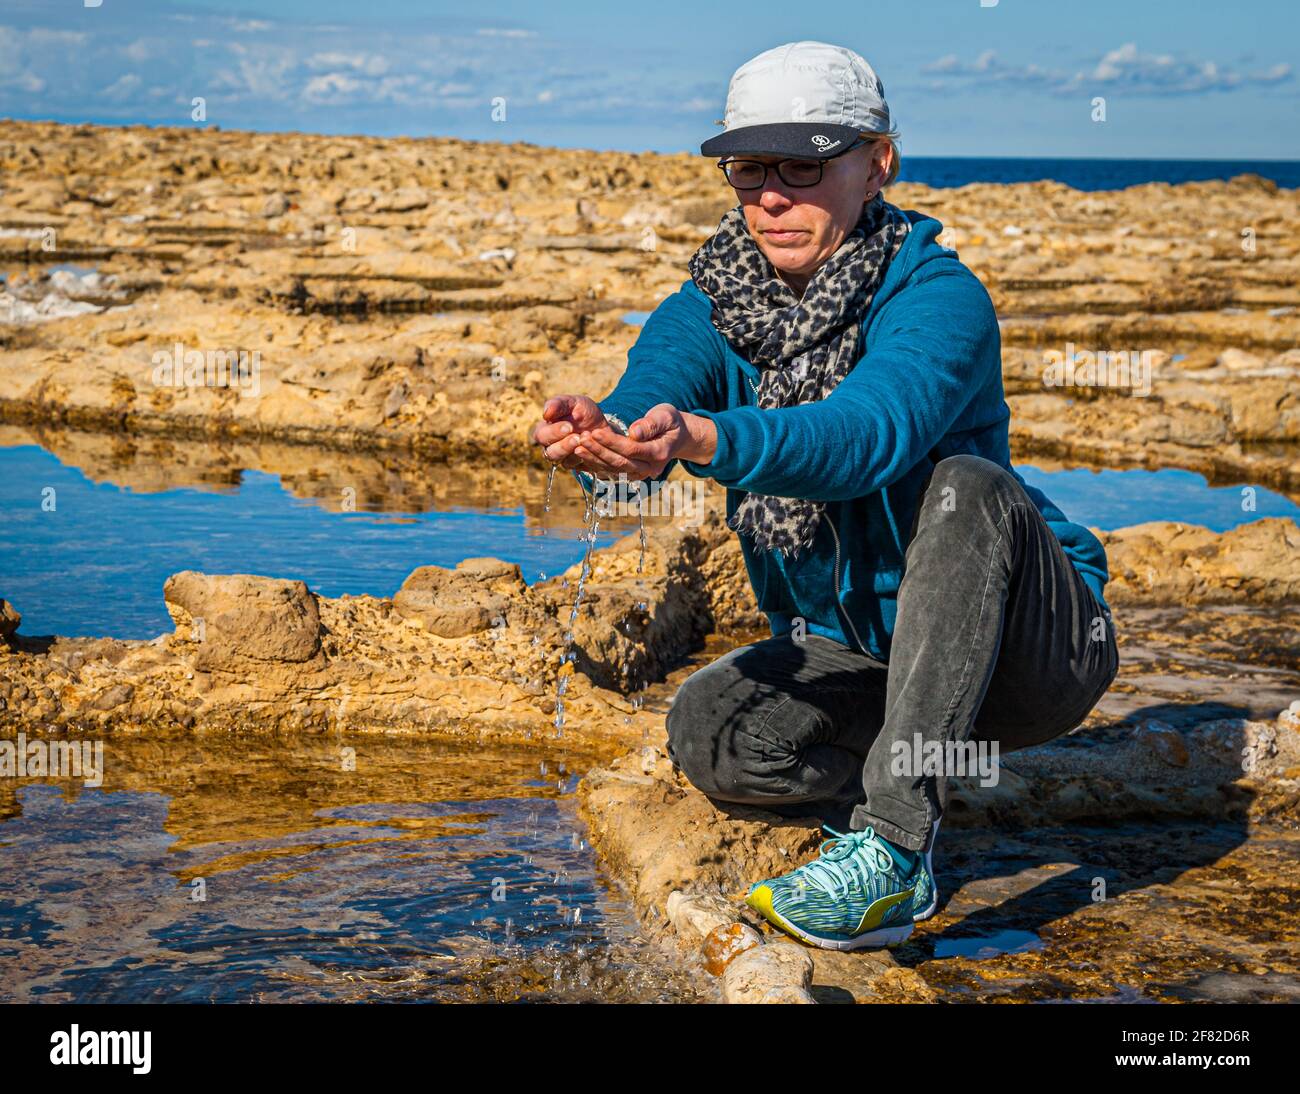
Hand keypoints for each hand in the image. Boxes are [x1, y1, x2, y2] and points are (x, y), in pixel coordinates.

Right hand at [531, 394, 607, 469]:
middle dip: (563, 445)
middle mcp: (550, 446)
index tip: (569, 426)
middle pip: (548, 452)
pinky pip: (572, 466)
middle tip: (576, 437)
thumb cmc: (584, 412)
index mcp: (545, 430)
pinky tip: (590, 449)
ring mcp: (561, 457)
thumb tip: (546, 413)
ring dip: (570, 452)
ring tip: (582, 441)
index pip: (541, 435)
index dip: (554, 432)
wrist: (601, 426)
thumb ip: (559, 404)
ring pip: (558, 461)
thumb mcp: (574, 402)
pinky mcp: (572, 464)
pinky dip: (581, 457)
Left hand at [562, 402, 715, 480]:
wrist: (676, 437)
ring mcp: (640, 474)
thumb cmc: (669, 421)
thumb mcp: (666, 415)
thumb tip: (634, 432)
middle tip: (580, 439)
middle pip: (620, 463)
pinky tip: (581, 455)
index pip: (631, 450)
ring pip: (613, 470)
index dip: (611, 442)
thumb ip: (651, 424)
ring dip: (593, 459)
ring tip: (576, 445)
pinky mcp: (631, 475)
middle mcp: (650, 469)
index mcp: (659, 453)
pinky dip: (595, 464)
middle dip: (598, 451)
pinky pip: (611, 472)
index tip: (594, 431)